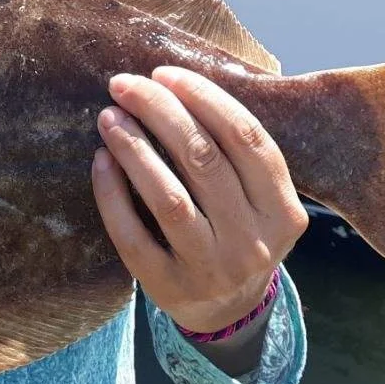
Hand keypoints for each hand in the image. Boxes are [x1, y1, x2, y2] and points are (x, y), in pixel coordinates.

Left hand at [91, 67, 306, 335]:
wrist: (227, 309)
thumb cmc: (237, 230)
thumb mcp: (258, 198)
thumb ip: (236, 150)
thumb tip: (177, 81)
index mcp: (283, 211)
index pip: (246, 137)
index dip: (204, 97)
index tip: (165, 73)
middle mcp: (253, 242)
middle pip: (204, 159)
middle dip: (160, 111)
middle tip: (125, 84)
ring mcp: (211, 269)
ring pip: (168, 196)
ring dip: (134, 148)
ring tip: (109, 116)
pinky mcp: (168, 286)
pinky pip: (132, 234)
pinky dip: (112, 192)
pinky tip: (101, 160)